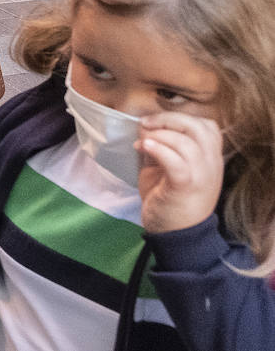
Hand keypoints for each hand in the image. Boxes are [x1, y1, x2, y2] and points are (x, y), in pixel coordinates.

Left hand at [137, 111, 223, 234]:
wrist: (176, 235)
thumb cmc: (170, 200)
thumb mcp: (167, 168)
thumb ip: (161, 147)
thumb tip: (145, 126)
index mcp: (210, 159)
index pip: (207, 126)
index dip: (181, 118)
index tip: (155, 122)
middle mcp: (211, 165)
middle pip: (199, 128)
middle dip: (169, 119)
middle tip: (146, 124)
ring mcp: (202, 176)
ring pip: (187, 143)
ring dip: (160, 135)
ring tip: (142, 143)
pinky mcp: (186, 186)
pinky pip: (177, 161)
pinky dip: (159, 150)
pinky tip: (144, 147)